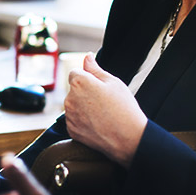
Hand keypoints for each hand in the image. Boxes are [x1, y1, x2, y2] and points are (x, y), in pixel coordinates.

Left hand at [64, 53, 147, 167]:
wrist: (127, 137)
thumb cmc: (123, 107)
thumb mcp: (113, 82)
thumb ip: (95, 68)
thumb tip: (87, 57)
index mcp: (79, 82)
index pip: (76, 72)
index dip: (89, 77)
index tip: (101, 86)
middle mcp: (69, 98)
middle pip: (75, 89)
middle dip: (86, 91)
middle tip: (105, 100)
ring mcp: (69, 116)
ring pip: (74, 104)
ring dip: (84, 105)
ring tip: (103, 112)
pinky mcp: (71, 130)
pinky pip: (75, 119)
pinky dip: (84, 119)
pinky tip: (99, 122)